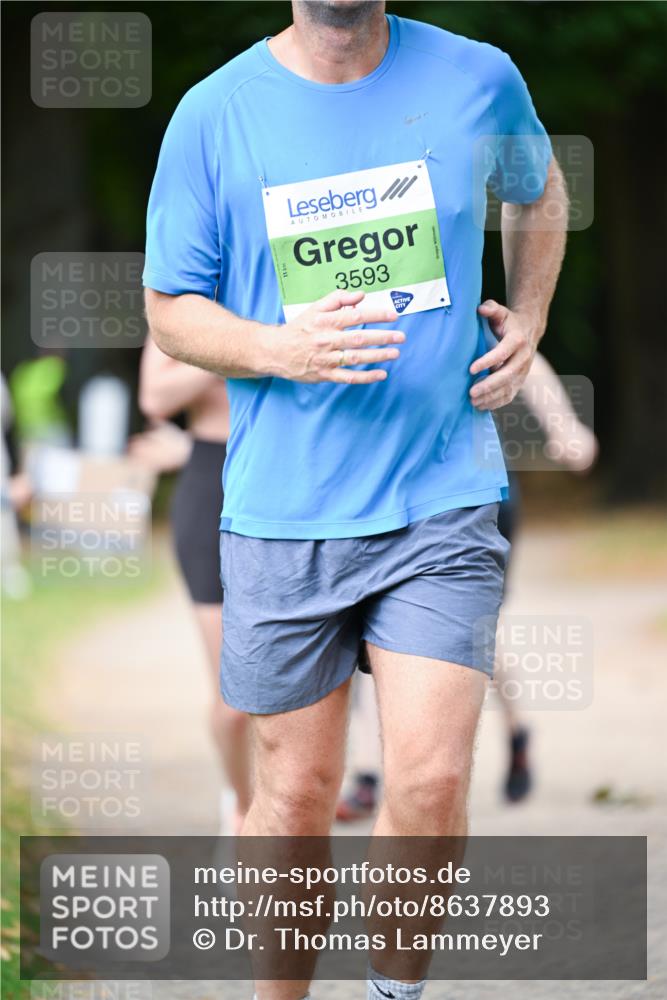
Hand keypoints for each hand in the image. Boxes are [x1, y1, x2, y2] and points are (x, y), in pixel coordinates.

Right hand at [263, 290, 404, 383]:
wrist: (276, 351)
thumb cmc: (299, 328)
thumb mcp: (315, 308)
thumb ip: (337, 299)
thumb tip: (361, 295)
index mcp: (325, 322)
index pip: (355, 316)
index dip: (376, 315)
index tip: (393, 316)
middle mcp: (326, 340)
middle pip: (358, 338)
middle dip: (382, 337)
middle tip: (401, 337)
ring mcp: (326, 359)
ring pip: (355, 358)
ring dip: (377, 356)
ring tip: (395, 353)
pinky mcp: (325, 375)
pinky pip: (348, 377)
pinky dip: (365, 377)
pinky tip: (381, 374)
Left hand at [469, 300, 540, 409]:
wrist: (529, 330)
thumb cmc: (509, 321)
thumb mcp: (501, 312)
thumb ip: (491, 308)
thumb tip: (481, 309)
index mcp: (517, 340)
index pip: (502, 353)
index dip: (487, 361)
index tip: (471, 369)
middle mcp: (523, 358)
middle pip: (507, 375)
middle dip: (489, 385)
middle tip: (470, 392)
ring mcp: (523, 371)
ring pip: (509, 388)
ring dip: (491, 397)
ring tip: (473, 401)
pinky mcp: (520, 380)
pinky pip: (510, 395)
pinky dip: (497, 403)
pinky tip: (482, 406)